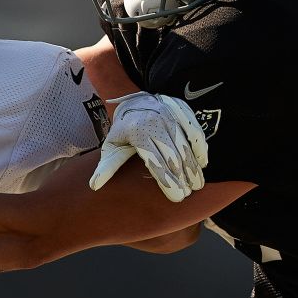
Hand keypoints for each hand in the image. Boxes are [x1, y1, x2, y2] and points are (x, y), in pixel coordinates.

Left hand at [89, 91, 207, 200]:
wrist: (134, 101)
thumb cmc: (123, 130)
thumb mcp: (112, 146)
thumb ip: (107, 166)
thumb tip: (94, 186)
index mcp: (136, 132)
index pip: (154, 160)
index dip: (167, 180)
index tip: (176, 197)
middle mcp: (154, 122)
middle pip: (172, 154)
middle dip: (182, 176)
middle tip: (188, 194)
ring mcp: (169, 115)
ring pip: (185, 144)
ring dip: (193, 166)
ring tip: (197, 184)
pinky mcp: (181, 110)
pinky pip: (194, 130)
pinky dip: (199, 147)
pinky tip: (202, 164)